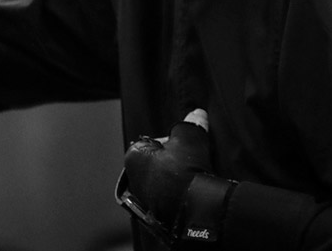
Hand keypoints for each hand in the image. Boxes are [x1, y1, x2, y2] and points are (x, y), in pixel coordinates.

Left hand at [123, 111, 213, 227]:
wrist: (197, 208)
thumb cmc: (186, 170)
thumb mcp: (189, 136)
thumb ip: (191, 123)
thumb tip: (197, 114)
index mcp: (134, 157)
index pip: (154, 142)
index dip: (174, 142)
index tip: (186, 146)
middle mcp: (134, 179)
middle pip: (158, 162)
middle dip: (174, 161)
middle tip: (192, 162)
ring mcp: (144, 201)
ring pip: (164, 182)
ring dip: (178, 179)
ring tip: (195, 178)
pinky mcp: (158, 217)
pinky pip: (170, 200)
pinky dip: (180, 196)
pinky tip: (194, 194)